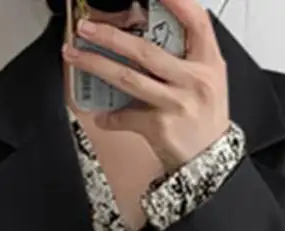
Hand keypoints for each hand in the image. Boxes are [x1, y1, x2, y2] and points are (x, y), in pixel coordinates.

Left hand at [63, 0, 230, 172]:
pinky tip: (100, 114)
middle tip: (86, 28)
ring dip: (97, 65)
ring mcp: (176, 104)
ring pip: (129, 78)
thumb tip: (143, 36)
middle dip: (111, 36)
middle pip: (146, 51)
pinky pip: (126, 116)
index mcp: (208, 61)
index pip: (196, 20)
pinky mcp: (160, 127)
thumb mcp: (207, 80)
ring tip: (75, 56)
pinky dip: (109, 116)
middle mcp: (193, 80)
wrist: (209, 161)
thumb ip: (185, 57)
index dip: (177, 1)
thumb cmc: (204, 118)